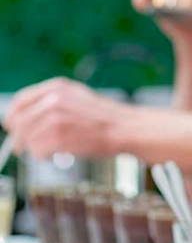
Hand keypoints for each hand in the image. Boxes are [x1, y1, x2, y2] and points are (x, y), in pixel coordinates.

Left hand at [2, 78, 126, 158]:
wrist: (127, 128)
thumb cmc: (105, 118)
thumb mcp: (78, 98)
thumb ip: (52, 102)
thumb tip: (25, 118)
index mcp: (57, 87)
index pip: (20, 101)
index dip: (13, 117)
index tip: (13, 127)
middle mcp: (53, 99)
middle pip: (19, 121)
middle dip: (19, 137)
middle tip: (20, 148)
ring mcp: (56, 117)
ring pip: (27, 138)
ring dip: (34, 148)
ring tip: (49, 150)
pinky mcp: (59, 135)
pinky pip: (38, 150)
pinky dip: (43, 156)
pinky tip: (56, 154)